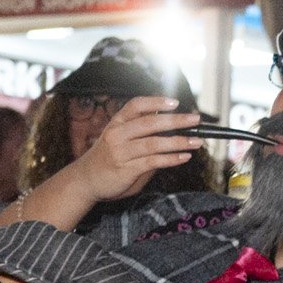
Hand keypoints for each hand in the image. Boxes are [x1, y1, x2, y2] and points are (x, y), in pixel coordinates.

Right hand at [68, 95, 200, 202]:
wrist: (85, 180)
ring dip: (179, 141)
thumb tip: (172, 132)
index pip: (136, 105)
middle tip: (196, 119)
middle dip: (176, 120)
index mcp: (117, 123)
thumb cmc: (108, 159)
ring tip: (196, 141)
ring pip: (154, 143)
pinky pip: (153, 161)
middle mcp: (117, 134)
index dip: (156, 102)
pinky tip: (184, 156)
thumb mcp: (121, 141)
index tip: (175, 102)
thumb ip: (142, 136)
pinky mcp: (126, 169)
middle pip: (150, 123)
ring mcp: (121, 152)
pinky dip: (171, 159)